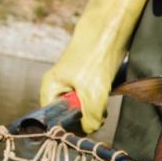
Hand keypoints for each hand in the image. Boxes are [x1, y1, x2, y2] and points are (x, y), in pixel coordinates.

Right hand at [39, 0, 151, 132]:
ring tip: (102, 94)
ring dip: (97, 108)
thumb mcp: (92, 94)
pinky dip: (103, 99)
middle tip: (96, 106)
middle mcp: (59, 88)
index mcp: (50, 89)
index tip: (83, 124)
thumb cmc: (96, 59)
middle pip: (71, 116)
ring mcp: (74, 85)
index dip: (68, 126)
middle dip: (86, 116)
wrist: (111, 32)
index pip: (53, 120)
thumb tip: (90, 129)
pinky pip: (95, 100)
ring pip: (86, 109)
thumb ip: (90, 118)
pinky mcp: (89, 82)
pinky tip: (108, 90)